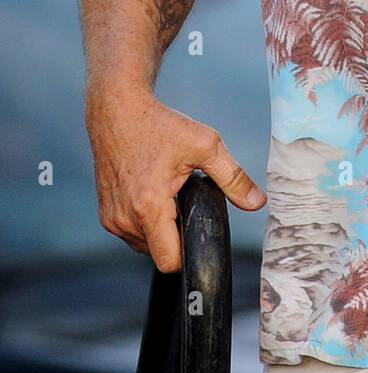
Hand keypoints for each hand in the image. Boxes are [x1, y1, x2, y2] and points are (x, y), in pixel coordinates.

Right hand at [87, 92, 265, 272]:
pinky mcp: (105, 214)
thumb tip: (257, 202)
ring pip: (145, 246)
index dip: (192, 253)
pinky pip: (132, 233)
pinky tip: (155, 195)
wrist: (118, 111)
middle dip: (178, 236)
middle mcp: (124, 219)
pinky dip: (146, 222)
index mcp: (148, 206)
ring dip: (162, 230)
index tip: (202, 233)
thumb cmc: (158, 125)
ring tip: (171, 196)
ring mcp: (111, 219)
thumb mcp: (206, 146)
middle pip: (160, 254)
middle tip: (187, 202)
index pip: (170, 261)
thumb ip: (233, 178)